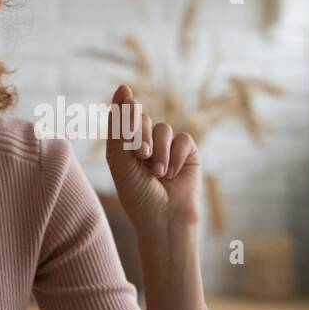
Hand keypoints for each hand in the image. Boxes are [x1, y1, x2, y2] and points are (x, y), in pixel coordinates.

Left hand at [105, 83, 200, 233]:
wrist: (164, 219)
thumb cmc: (138, 195)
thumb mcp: (121, 161)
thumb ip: (121, 127)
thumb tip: (126, 90)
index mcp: (124, 145)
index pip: (124, 117)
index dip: (125, 107)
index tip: (126, 92)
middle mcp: (145, 143)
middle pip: (144, 119)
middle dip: (142, 136)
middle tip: (141, 156)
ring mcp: (167, 147)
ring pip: (164, 129)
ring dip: (160, 152)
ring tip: (158, 174)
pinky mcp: (187, 153)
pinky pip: (183, 140)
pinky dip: (177, 157)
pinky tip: (173, 174)